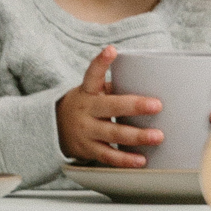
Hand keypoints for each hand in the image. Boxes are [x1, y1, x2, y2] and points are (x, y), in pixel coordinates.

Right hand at [56, 47, 160, 167]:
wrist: (53, 129)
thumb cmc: (84, 106)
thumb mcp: (90, 93)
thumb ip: (111, 88)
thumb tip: (148, 81)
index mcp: (87, 91)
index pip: (92, 74)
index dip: (101, 62)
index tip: (111, 50)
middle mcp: (85, 110)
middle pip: (111, 106)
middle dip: (135, 106)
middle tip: (157, 105)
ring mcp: (86, 131)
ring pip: (113, 134)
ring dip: (137, 136)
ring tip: (157, 136)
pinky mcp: (88, 149)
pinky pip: (108, 156)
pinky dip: (125, 159)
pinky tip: (141, 160)